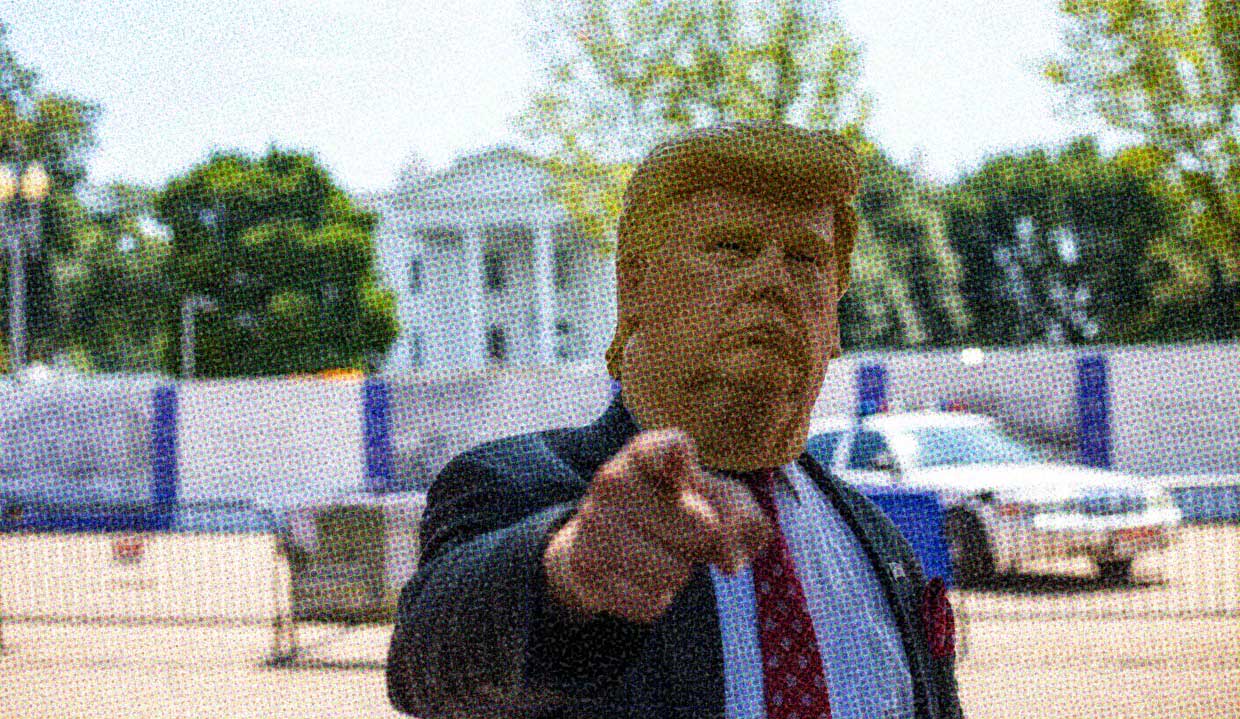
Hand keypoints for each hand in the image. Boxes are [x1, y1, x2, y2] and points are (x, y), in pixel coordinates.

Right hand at [543, 429, 774, 623]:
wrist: (602, 540)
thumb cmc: (674, 511)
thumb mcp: (716, 499)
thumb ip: (742, 517)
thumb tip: (729, 562)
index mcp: (645, 453)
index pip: (666, 447)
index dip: (677, 455)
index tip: (683, 462)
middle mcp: (613, 481)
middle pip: (703, 527)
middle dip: (704, 540)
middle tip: (681, 531)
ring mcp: (593, 524)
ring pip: (675, 572)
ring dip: (678, 572)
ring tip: (658, 551)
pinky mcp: (584, 567)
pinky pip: (651, 603)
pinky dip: (656, 598)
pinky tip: (638, 575)